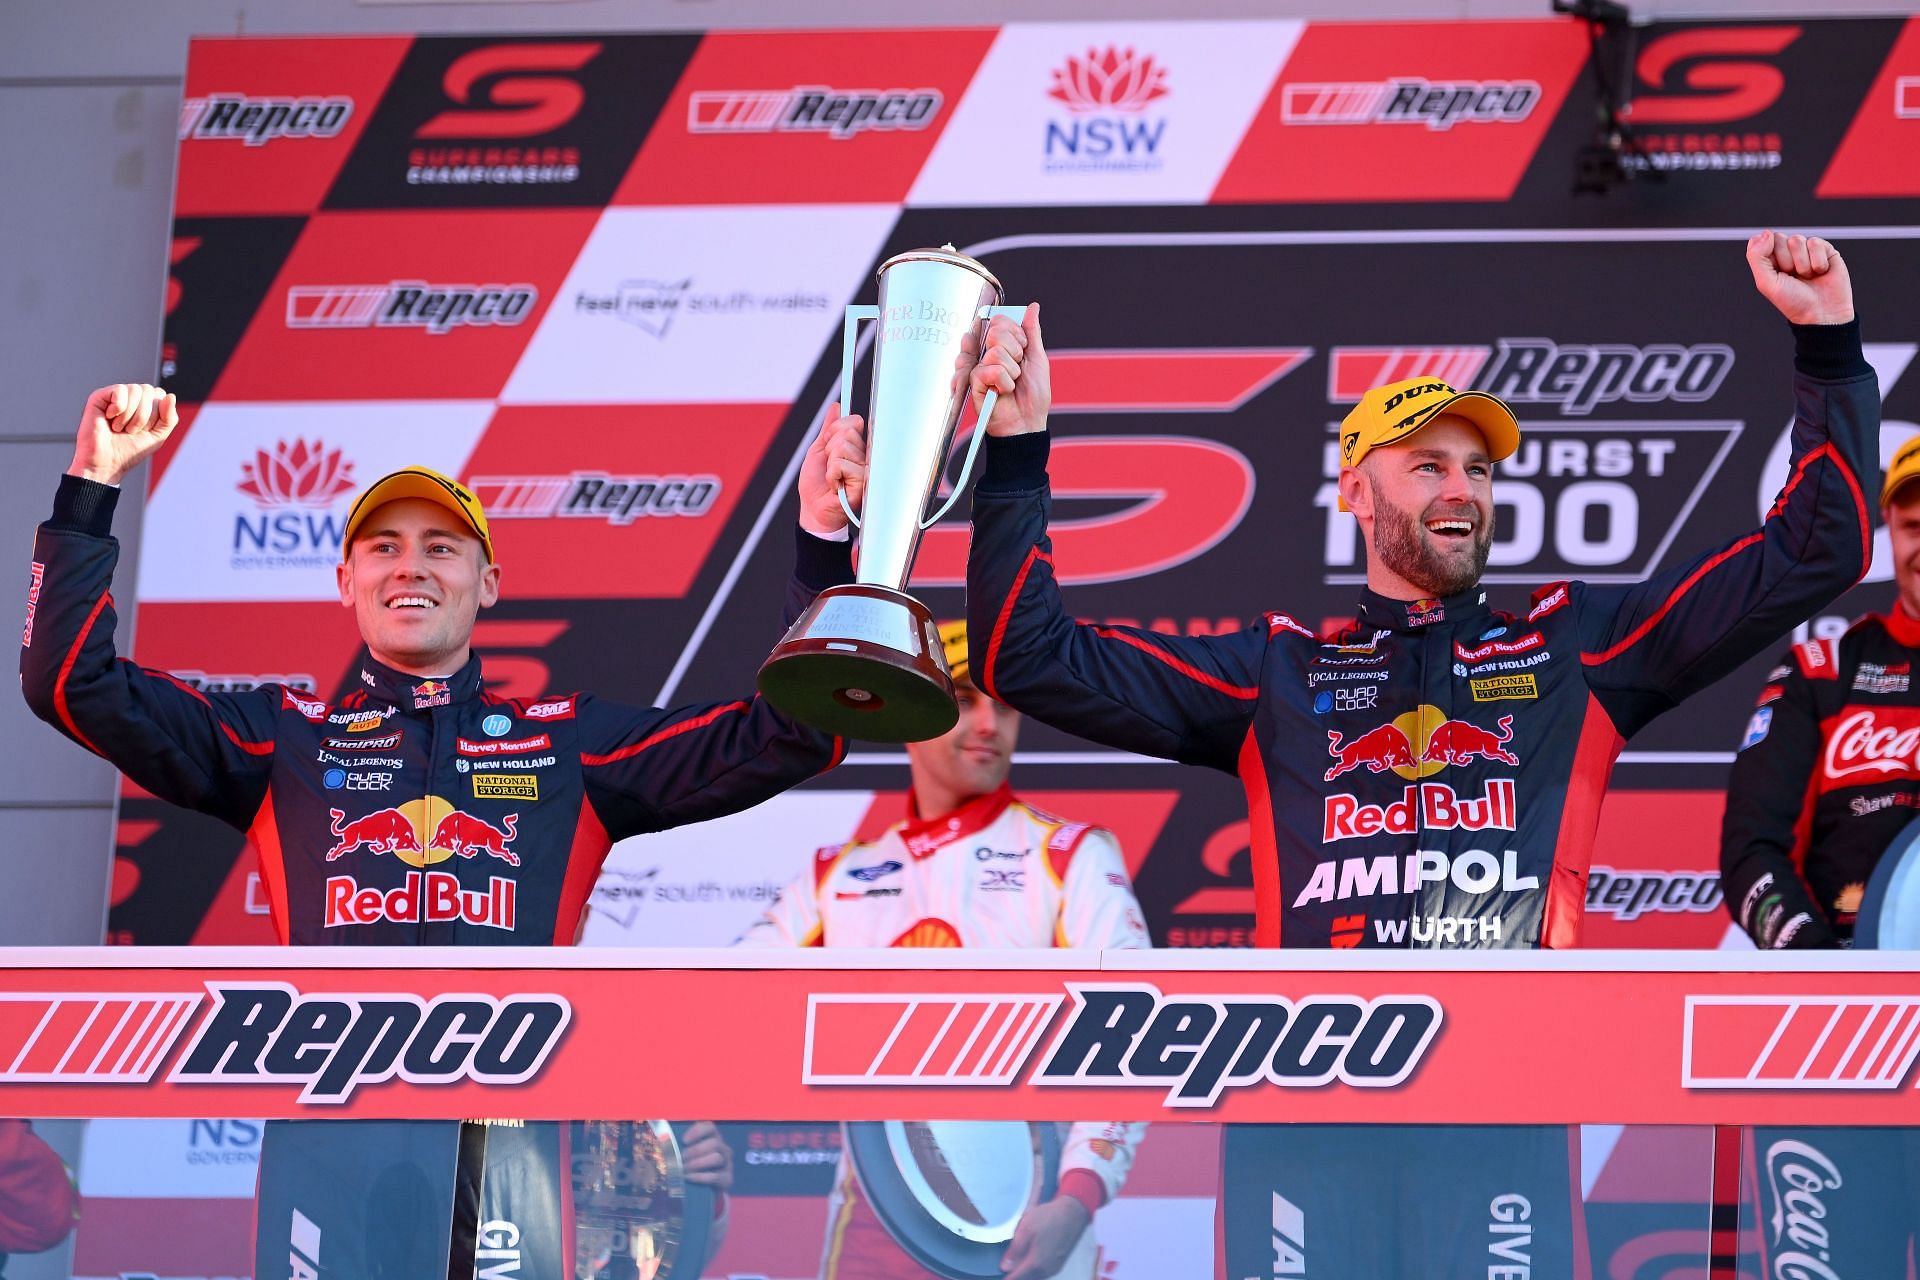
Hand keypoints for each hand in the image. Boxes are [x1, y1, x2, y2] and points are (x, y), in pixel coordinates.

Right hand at [69, 383, 177, 484]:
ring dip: (131, 416)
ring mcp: (115, 396)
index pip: (160, 394)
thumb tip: (170, 396)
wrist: (106, 462)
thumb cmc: (129, 450)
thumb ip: (169, 418)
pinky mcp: (99, 396)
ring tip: (120, 427)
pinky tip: (109, 417)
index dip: (157, 414)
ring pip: (135, 390)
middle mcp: (131, 397)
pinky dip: (119, 408)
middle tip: (130, 430)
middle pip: (149, 390)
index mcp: (145, 404)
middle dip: (144, 416)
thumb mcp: (158, 436)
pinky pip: (120, 390)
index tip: (145, 430)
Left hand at [679, 1120, 733, 1191]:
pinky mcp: (727, 1179)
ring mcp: (727, 1163)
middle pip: (714, 1143)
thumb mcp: (687, 1154)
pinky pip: (716, 1176)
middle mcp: (723, 1148)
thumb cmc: (692, 1166)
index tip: (684, 1140)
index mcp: (713, 1138)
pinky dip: (701, 1177)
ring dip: (698, 1163)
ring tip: (684, 1169)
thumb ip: (678, 1145)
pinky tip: (689, 1178)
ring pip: (716, 1158)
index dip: (698, 1131)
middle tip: (681, 1158)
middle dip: (696, 1151)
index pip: (710, 1127)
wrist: (705, 1189)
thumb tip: (662, 1137)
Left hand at [797, 402, 866, 536]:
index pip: (852, 421)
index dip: (835, 431)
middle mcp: (864, 456)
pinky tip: (835, 486)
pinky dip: (831, 475)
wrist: (813, 509)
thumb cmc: (816, 484)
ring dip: (830, 464)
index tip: (828, 446)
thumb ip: (828, 429)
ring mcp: (866, 468)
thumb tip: (836, 407)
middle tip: (830, 467)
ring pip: (844, 447)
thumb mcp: (818, 450)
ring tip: (832, 478)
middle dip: (830, 448)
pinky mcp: (863, 482)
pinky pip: (842, 464)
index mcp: (856, 447)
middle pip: (847, 432)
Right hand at [971, 303, 1050, 437]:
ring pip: (995, 352)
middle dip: (1015, 352)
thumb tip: (1033, 307)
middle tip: (1017, 369)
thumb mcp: (1037, 358)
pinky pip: (989, 371)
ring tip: (1010, 384)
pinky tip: (1001, 392)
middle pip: (995, 332)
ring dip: (1011, 372)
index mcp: (1001, 345)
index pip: (1000, 321)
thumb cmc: (1033, 394)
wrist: (1028, 422)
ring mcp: (978, 367)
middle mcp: (987, 354)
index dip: (1015, 333)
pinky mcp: (973, 383)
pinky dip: (1003, 383)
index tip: (1023, 350)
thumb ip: (1032, 332)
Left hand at [1000, 1194, 1090, 1279]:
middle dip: (1017, 1272)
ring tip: (1019, 1258)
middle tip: (1009, 1261)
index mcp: (1036, 1264)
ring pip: (1035, 1276)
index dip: (1007, 1276)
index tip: (1001, 1271)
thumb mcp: (1026, 1229)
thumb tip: (1004, 1267)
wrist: (1073, 1212)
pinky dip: (1034, 1268)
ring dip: (1026, 1271)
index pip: (1016, 1277)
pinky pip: (1043, 1271)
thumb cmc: (1048, 1218)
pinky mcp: (1060, 1263)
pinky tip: (1032, 1256)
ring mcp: (1055, 1268)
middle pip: (1026, 1278)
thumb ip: (1015, 1251)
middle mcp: (1047, 1270)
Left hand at [1746, 230, 1853, 324]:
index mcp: (1770, 261)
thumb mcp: (1766, 282)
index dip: (1768, 254)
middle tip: (1793, 277)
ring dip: (1802, 263)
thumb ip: (1757, 257)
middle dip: (1785, 261)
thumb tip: (1766, 233)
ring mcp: (1806, 251)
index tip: (1776, 271)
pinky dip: (1817, 261)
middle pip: (1779, 238)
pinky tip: (1821, 272)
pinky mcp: (1825, 249)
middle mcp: (1787, 253)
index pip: (1762, 241)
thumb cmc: (1793, 301)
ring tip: (1807, 276)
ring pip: (1797, 240)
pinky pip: (1815, 242)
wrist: (1822, 312)